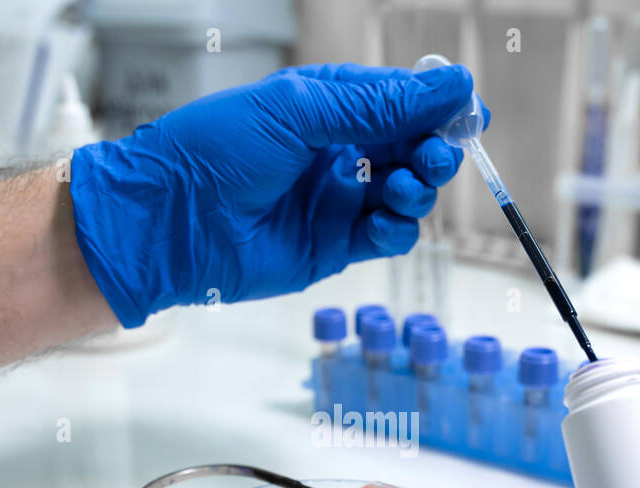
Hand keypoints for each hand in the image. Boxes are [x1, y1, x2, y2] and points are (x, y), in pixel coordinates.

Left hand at [69, 63, 481, 327]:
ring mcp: (337, 201)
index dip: (438, 107)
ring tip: (401, 187)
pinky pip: (387, 238)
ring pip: (407, 195)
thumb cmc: (215, 151)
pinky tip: (384, 221)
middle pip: (412, 148)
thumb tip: (452, 87)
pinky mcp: (334, 247)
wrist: (170, 221)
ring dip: (419, 189)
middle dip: (433, 150)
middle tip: (434, 156)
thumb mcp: (300, 110)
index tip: (470, 111)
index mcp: (327, 106)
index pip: (400, 101)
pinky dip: (398, 230)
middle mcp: (337, 151)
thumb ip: (378, 104)